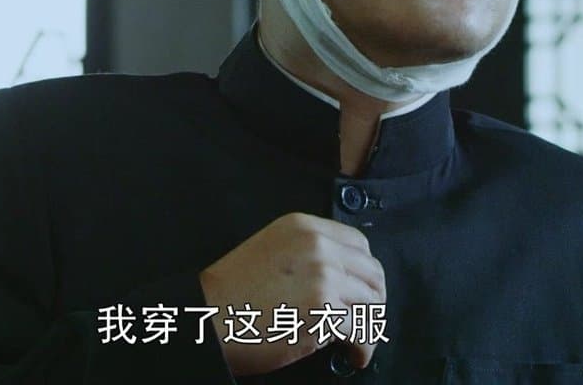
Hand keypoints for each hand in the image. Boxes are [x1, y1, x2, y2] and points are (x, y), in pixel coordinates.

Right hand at [198, 212, 385, 375]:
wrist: (207, 317)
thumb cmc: (233, 293)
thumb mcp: (271, 250)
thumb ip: (307, 253)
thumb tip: (345, 278)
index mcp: (303, 227)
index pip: (359, 243)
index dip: (366, 273)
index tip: (363, 293)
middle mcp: (317, 245)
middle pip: (372, 272)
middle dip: (375, 301)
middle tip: (367, 322)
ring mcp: (322, 276)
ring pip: (371, 303)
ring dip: (371, 327)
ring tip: (360, 343)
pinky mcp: (322, 309)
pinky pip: (360, 330)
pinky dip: (363, 347)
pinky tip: (354, 355)